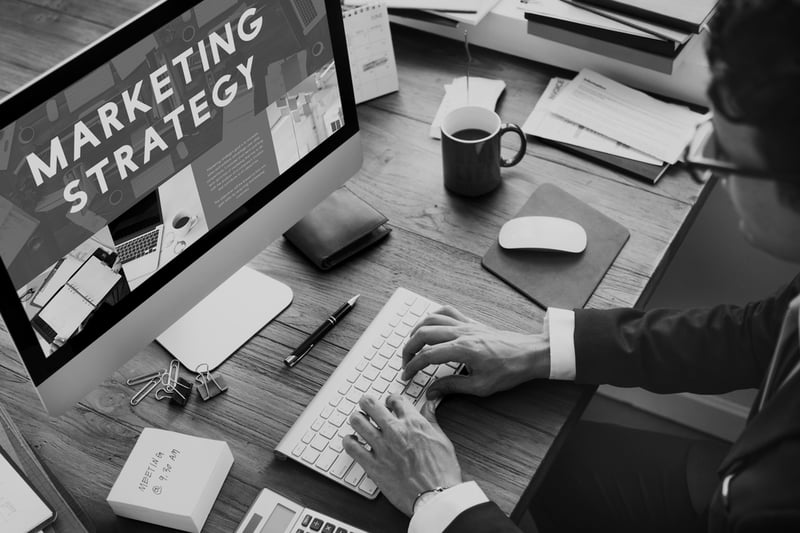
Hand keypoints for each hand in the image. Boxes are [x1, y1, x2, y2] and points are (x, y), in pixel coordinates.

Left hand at [342, 394, 461, 516]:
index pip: (395, 399)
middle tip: (367, 405)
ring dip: (357, 419)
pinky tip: (352, 441)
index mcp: (413, 423)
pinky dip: (349, 441)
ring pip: (358, 421)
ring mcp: (382, 447)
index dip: (390, 400)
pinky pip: (352, 447)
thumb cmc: (442, 472)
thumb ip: (431, 419)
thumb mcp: (442, 439)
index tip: (388, 404)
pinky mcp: (373, 465)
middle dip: (367, 402)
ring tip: (359, 422)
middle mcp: (395, 431)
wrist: (436, 496)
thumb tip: (430, 405)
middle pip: (371, 404)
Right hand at [402, 305, 549, 398]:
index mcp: (462, 349)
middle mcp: (461, 333)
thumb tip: (432, 392)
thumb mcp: (480, 386)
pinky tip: (430, 325)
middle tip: (405, 363)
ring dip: (417, 331)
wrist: (530, 354)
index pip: (427, 356)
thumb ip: (452, 387)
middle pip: (423, 334)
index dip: (412, 367)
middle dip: (409, 348)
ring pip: (432, 319)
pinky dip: (434, 316)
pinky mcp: (472, 323)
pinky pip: (447, 312)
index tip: (406, 376)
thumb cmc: (510, 370)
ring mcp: (466, 325)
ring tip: (412, 345)